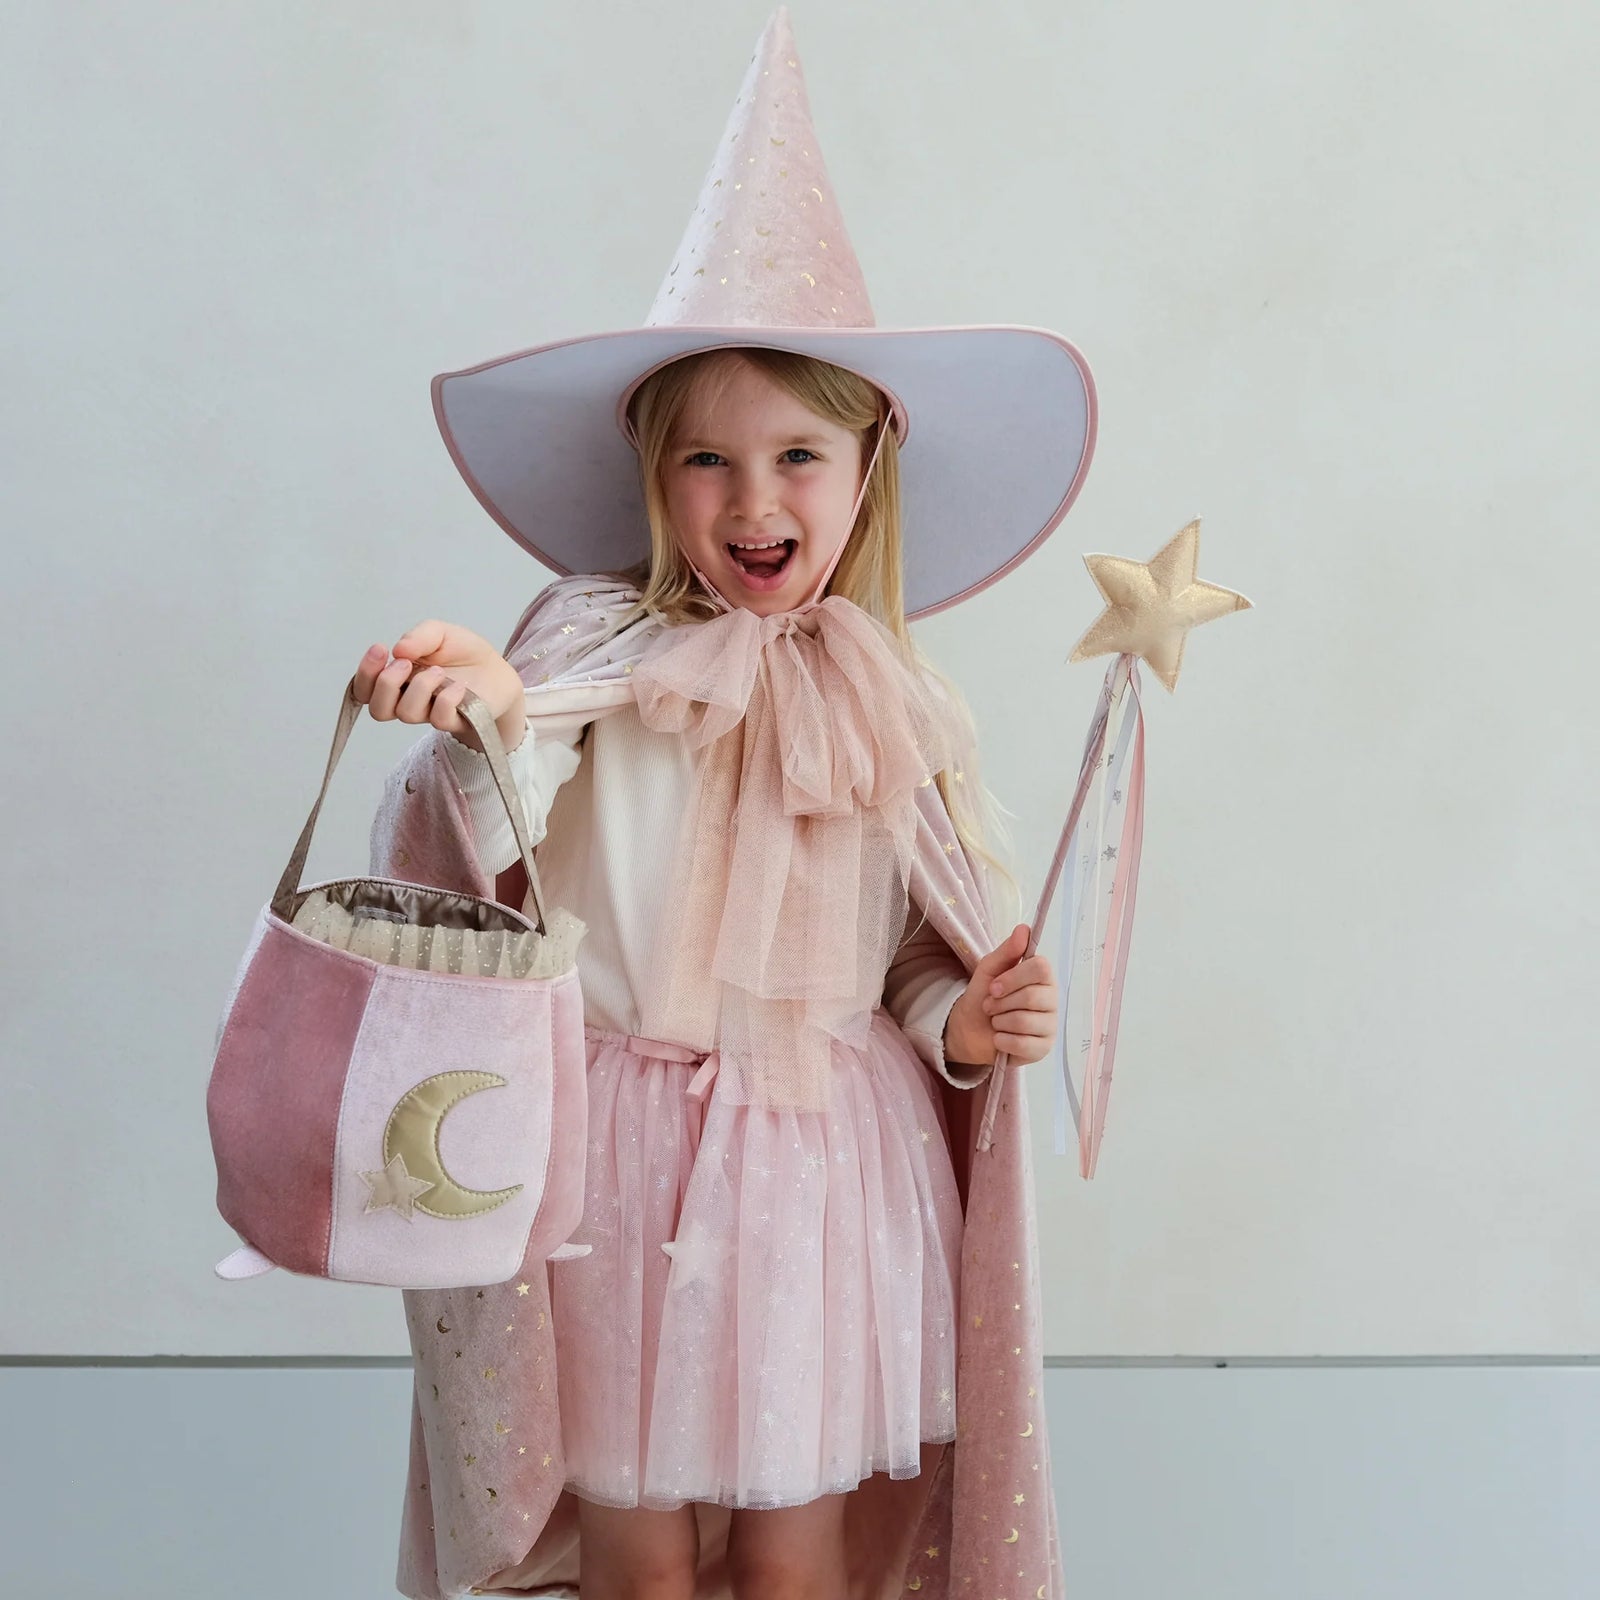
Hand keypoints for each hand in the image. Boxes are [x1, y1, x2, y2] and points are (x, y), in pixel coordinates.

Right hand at [351, 620, 526, 753]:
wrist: (498, 670)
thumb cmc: (464, 653)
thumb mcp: (440, 633)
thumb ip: (419, 636)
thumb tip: (398, 649)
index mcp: (398, 678)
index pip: (365, 688)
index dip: (365, 673)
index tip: (380, 648)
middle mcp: (408, 699)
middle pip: (378, 709)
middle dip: (386, 684)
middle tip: (406, 664)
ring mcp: (430, 713)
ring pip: (406, 713)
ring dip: (420, 688)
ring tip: (439, 671)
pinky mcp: (454, 722)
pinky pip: (439, 719)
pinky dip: (447, 699)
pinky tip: (460, 686)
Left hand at [942, 924, 1058, 1067]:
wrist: (970, 1029)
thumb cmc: (984, 995)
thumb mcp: (989, 969)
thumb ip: (1007, 950)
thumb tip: (1024, 928)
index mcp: (1042, 977)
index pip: (1042, 969)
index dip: (1014, 978)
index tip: (994, 986)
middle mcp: (1052, 1000)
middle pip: (1032, 996)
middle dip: (1001, 1003)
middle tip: (991, 1006)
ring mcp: (1050, 1025)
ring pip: (1025, 1021)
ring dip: (999, 1022)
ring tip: (996, 1022)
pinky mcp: (1044, 1048)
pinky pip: (1023, 1044)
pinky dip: (1002, 1040)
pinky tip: (1000, 1038)